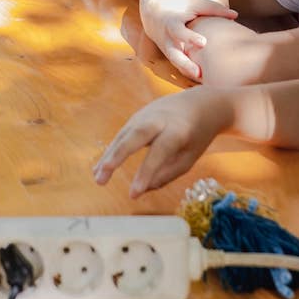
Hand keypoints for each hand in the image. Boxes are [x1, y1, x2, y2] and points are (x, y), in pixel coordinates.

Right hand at [93, 89, 234, 196]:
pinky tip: (101, 167)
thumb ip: (167, 174)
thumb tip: (142, 189)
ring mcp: (146, 113)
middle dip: (118, 155)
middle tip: (103, 175)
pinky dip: (111, 150)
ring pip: (124, 134)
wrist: (200, 104)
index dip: (145, 172)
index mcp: (178, 130)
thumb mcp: (189, 158)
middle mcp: (160, 118)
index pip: (160, 152)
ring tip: (98, 178)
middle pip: (136, 135)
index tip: (134, 194)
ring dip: (109, 156)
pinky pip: (122, 134)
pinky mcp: (137, 115)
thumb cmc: (196, 136)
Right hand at [139, 0, 236, 80]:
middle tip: (199, 73)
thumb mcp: (194, 3)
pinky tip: (206, 81)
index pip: (179, 32)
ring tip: (204, 81)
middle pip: (174, 55)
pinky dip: (191, 74)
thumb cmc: (180, 8)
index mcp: (172, 24)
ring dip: (189, 74)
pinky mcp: (173, 58)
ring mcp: (169, 51)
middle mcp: (168, 40)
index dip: (190, 37)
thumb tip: (235, 15)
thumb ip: (213, 9)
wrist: (155, 15)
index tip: (203, 43)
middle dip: (185, 64)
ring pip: (177, 65)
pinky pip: (182, 68)